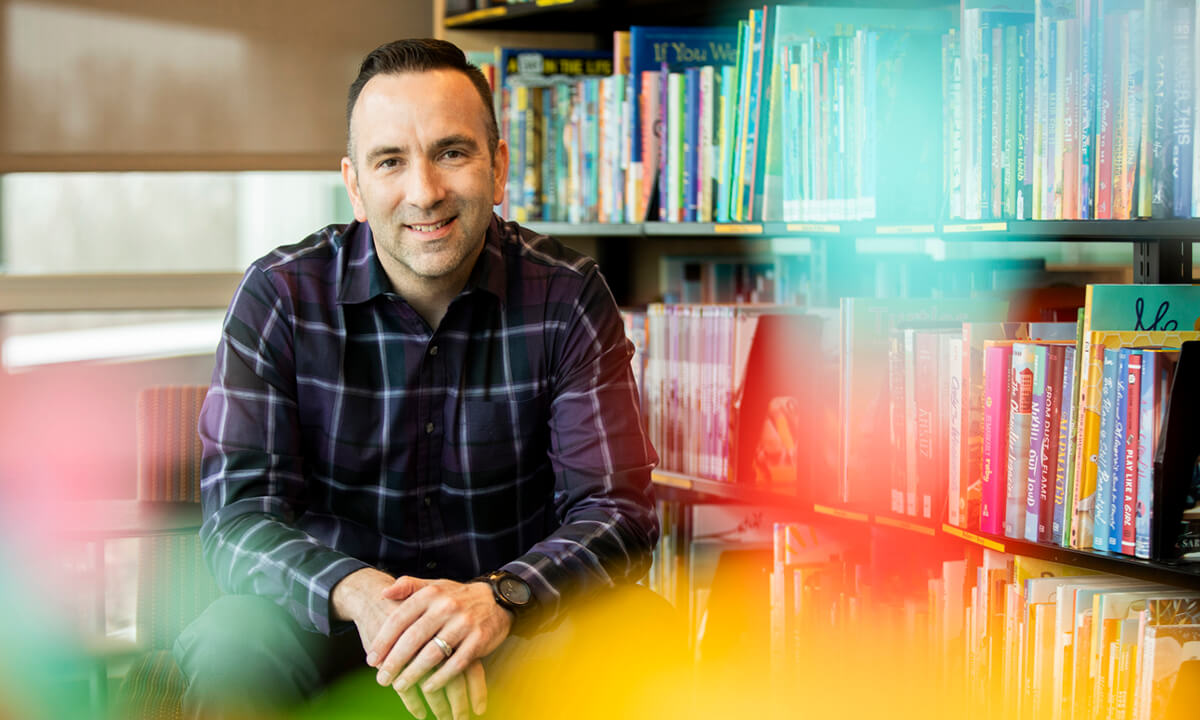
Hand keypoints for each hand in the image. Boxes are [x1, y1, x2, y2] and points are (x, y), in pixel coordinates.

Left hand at [331, 569, 490, 718]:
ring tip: (400, 686)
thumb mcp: (433, 586)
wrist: (496, 599)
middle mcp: (446, 606)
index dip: (383, 641)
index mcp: (431, 594)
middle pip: (413, 639)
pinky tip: (428, 688)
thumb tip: (382, 592)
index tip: (371, 659)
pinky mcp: (478, 640)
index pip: (400, 619)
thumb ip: (408, 586)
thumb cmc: (457, 597)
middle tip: (382, 678)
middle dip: (394, 662)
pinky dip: (440, 679)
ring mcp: (464, 623)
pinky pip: (455, 664)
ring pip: (433, 654)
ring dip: (414, 674)